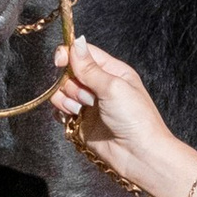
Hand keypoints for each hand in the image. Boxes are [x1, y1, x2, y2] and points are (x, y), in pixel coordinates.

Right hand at [52, 36, 196, 196]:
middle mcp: (99, 85)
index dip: (69, 55)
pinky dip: (61, 111)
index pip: (84, 54)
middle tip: (87, 97)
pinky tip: (72, 117)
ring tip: (81, 110)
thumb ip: (89, 67)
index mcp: (112, 71)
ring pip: (61, 91)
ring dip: (65, 99)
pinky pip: (59, 109)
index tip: (59, 61)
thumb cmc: (135, 119)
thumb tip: (76, 42)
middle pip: (68, 72)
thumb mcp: (113, 87)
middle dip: (71, 83)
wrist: (138, 155)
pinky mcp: (79, 121)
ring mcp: (88, 104)